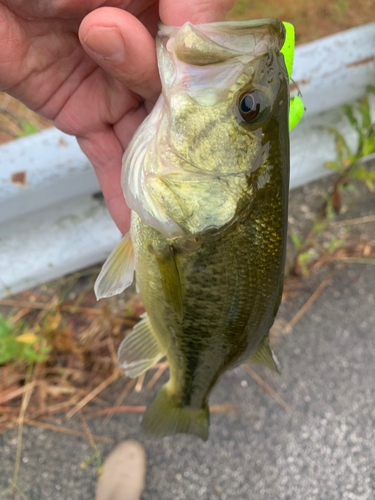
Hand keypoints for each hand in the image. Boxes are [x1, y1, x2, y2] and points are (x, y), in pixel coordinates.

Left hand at [0, 0, 235, 232]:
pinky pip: (109, 155)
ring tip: (183, 226)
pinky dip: (124, 193)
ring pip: (151, 141)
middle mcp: (152, 49)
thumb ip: (189, 2)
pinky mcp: (81, 110)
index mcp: (173, 10)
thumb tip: (210, 51)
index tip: (234, 146)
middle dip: (195, 154)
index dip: (224, 104)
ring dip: (164, 183)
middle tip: (207, 201)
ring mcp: (116, 83)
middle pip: (187, 112)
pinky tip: (143, 226)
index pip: (215, 65)